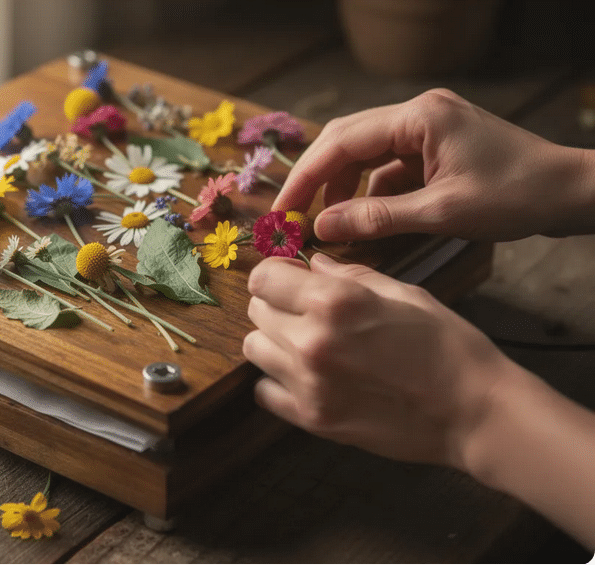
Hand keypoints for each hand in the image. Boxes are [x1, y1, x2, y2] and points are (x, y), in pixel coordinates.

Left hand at [243, 253, 518, 468]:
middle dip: (276, 304)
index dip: (276, 274)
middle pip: (257, 311)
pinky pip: (264, 391)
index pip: (264, 278)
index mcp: (334, 302)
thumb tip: (314, 263)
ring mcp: (308, 384)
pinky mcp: (312, 419)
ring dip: (273, 341)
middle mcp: (312, 340)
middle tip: (304, 311)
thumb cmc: (449, 346)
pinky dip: (277, 381)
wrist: (474, 412)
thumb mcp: (405, 294)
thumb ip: (350, 276)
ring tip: (306, 344)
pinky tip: (306, 376)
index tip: (291, 278)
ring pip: (254, 348)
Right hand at [272, 88, 594, 241]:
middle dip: (316, 179)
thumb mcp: (442, 213)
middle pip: (347, 140)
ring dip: (342, 187)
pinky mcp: (434, 146)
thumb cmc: (516, 196)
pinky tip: (362, 219)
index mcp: (419, 117)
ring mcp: (427, 128)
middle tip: (291, 215)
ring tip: (326, 223)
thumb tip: (322, 227)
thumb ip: (377, 218)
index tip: (282, 209)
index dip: (306, 177)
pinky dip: (370, 192)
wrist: (571, 192)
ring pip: (364, 154)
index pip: (343, 141)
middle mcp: (418, 113)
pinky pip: (388, 166)